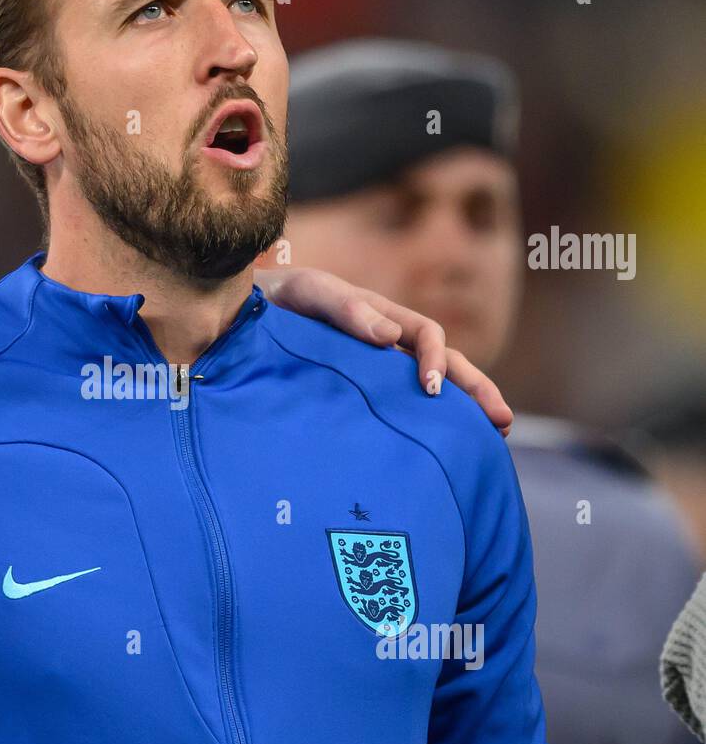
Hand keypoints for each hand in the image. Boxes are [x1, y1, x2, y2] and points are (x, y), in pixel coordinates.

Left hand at [255, 266, 512, 435]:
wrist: (241, 316)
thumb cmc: (276, 301)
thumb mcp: (308, 294)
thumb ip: (344, 311)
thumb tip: (390, 338)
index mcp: (380, 316)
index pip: (426, 335)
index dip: (436, 359)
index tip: (432, 391)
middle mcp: (388, 342)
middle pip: (446, 363)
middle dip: (476, 390)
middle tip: (503, 422)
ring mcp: (378, 369)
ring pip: (433, 387)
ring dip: (464, 409)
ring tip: (492, 437)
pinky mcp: (364, 392)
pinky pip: (403, 406)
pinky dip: (430, 422)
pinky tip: (443, 449)